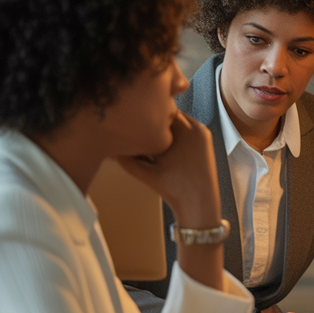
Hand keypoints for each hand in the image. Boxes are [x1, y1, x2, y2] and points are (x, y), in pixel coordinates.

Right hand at [114, 111, 220, 228]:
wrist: (200, 204)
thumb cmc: (173, 189)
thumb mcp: (143, 172)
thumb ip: (124, 156)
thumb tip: (108, 145)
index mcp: (184, 129)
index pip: (159, 108)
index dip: (144, 115)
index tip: (132, 122)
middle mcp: (197, 126)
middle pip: (168, 114)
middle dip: (153, 122)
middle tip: (138, 131)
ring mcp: (203, 133)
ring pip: (176, 122)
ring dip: (163, 128)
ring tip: (150, 140)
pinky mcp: (206, 141)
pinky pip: (185, 130)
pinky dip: (174, 134)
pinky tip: (163, 147)